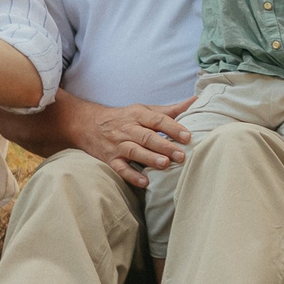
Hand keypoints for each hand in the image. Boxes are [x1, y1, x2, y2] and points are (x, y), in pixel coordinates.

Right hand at [67, 95, 194, 187]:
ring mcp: (118, 145)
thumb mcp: (144, 110)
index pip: (158, 120)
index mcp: (138, 115)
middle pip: (147, 137)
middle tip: (181, 155)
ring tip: (165, 164)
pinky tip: (144, 182)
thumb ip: (170, 110)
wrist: (88, 124)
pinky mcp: (110, 159)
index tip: (187, 136)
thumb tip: (195, 101)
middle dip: (165, 146)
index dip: (173, 128)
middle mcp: (128, 129)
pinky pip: (120, 168)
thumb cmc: (124, 118)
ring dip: (149, 158)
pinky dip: (131, 175)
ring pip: (134, 151)